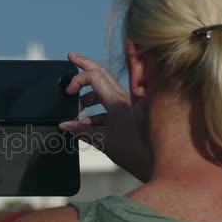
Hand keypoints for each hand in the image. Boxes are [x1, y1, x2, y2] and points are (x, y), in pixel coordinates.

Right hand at [59, 52, 151, 181]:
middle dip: (85, 64)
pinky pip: (108, 107)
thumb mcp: (103, 142)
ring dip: (88, 95)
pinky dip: (95, 112)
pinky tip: (86, 125)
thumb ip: (82, 132)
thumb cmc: (135, 153)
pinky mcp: (128, 116)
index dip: (78, 80)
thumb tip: (64, 125)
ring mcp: (127, 106)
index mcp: (117, 101)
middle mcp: (123, 99)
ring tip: (76, 107)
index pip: (95, 76)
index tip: (68, 92)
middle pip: (102, 73)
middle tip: (71, 57)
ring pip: (104, 90)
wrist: (158, 164)